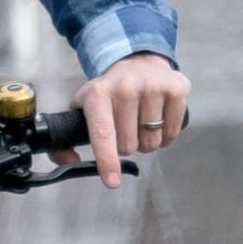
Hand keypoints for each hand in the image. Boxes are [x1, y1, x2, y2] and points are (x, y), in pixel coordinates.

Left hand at [63, 53, 187, 187]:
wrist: (138, 62)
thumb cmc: (108, 92)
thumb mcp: (82, 107)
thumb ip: (66, 139)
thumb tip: (70, 160)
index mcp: (98, 93)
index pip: (103, 133)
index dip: (107, 160)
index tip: (112, 181)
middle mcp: (126, 87)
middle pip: (129, 145)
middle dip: (126, 146)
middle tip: (125, 129)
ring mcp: (153, 86)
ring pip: (151, 142)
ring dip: (146, 142)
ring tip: (141, 123)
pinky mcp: (177, 89)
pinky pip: (171, 133)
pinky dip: (164, 136)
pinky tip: (158, 120)